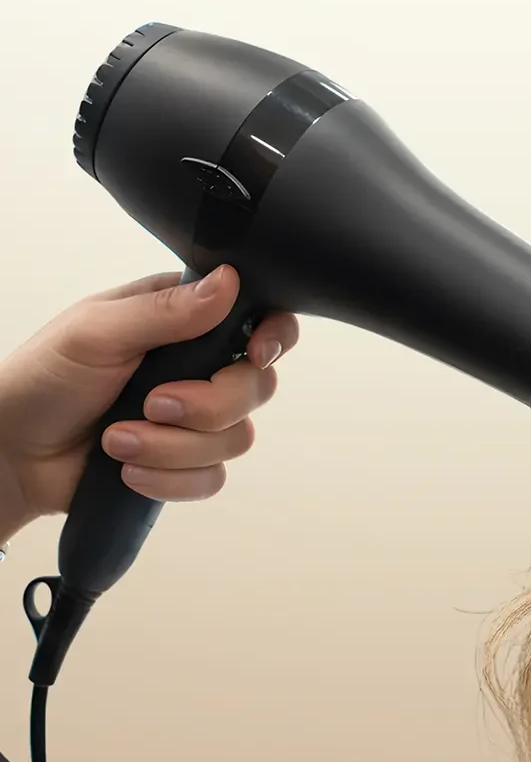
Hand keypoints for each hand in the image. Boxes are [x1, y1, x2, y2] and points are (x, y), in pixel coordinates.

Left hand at [0, 266, 298, 539]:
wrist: (12, 452)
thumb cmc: (43, 378)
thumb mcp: (97, 331)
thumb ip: (166, 310)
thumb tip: (229, 282)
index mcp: (185, 320)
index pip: (261, 318)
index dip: (272, 337)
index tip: (253, 353)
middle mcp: (199, 367)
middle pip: (257, 386)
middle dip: (208, 405)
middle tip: (154, 403)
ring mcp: (195, 419)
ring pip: (236, 438)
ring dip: (174, 446)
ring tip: (118, 439)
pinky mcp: (184, 464)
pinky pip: (212, 478)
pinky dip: (169, 479)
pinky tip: (128, 469)